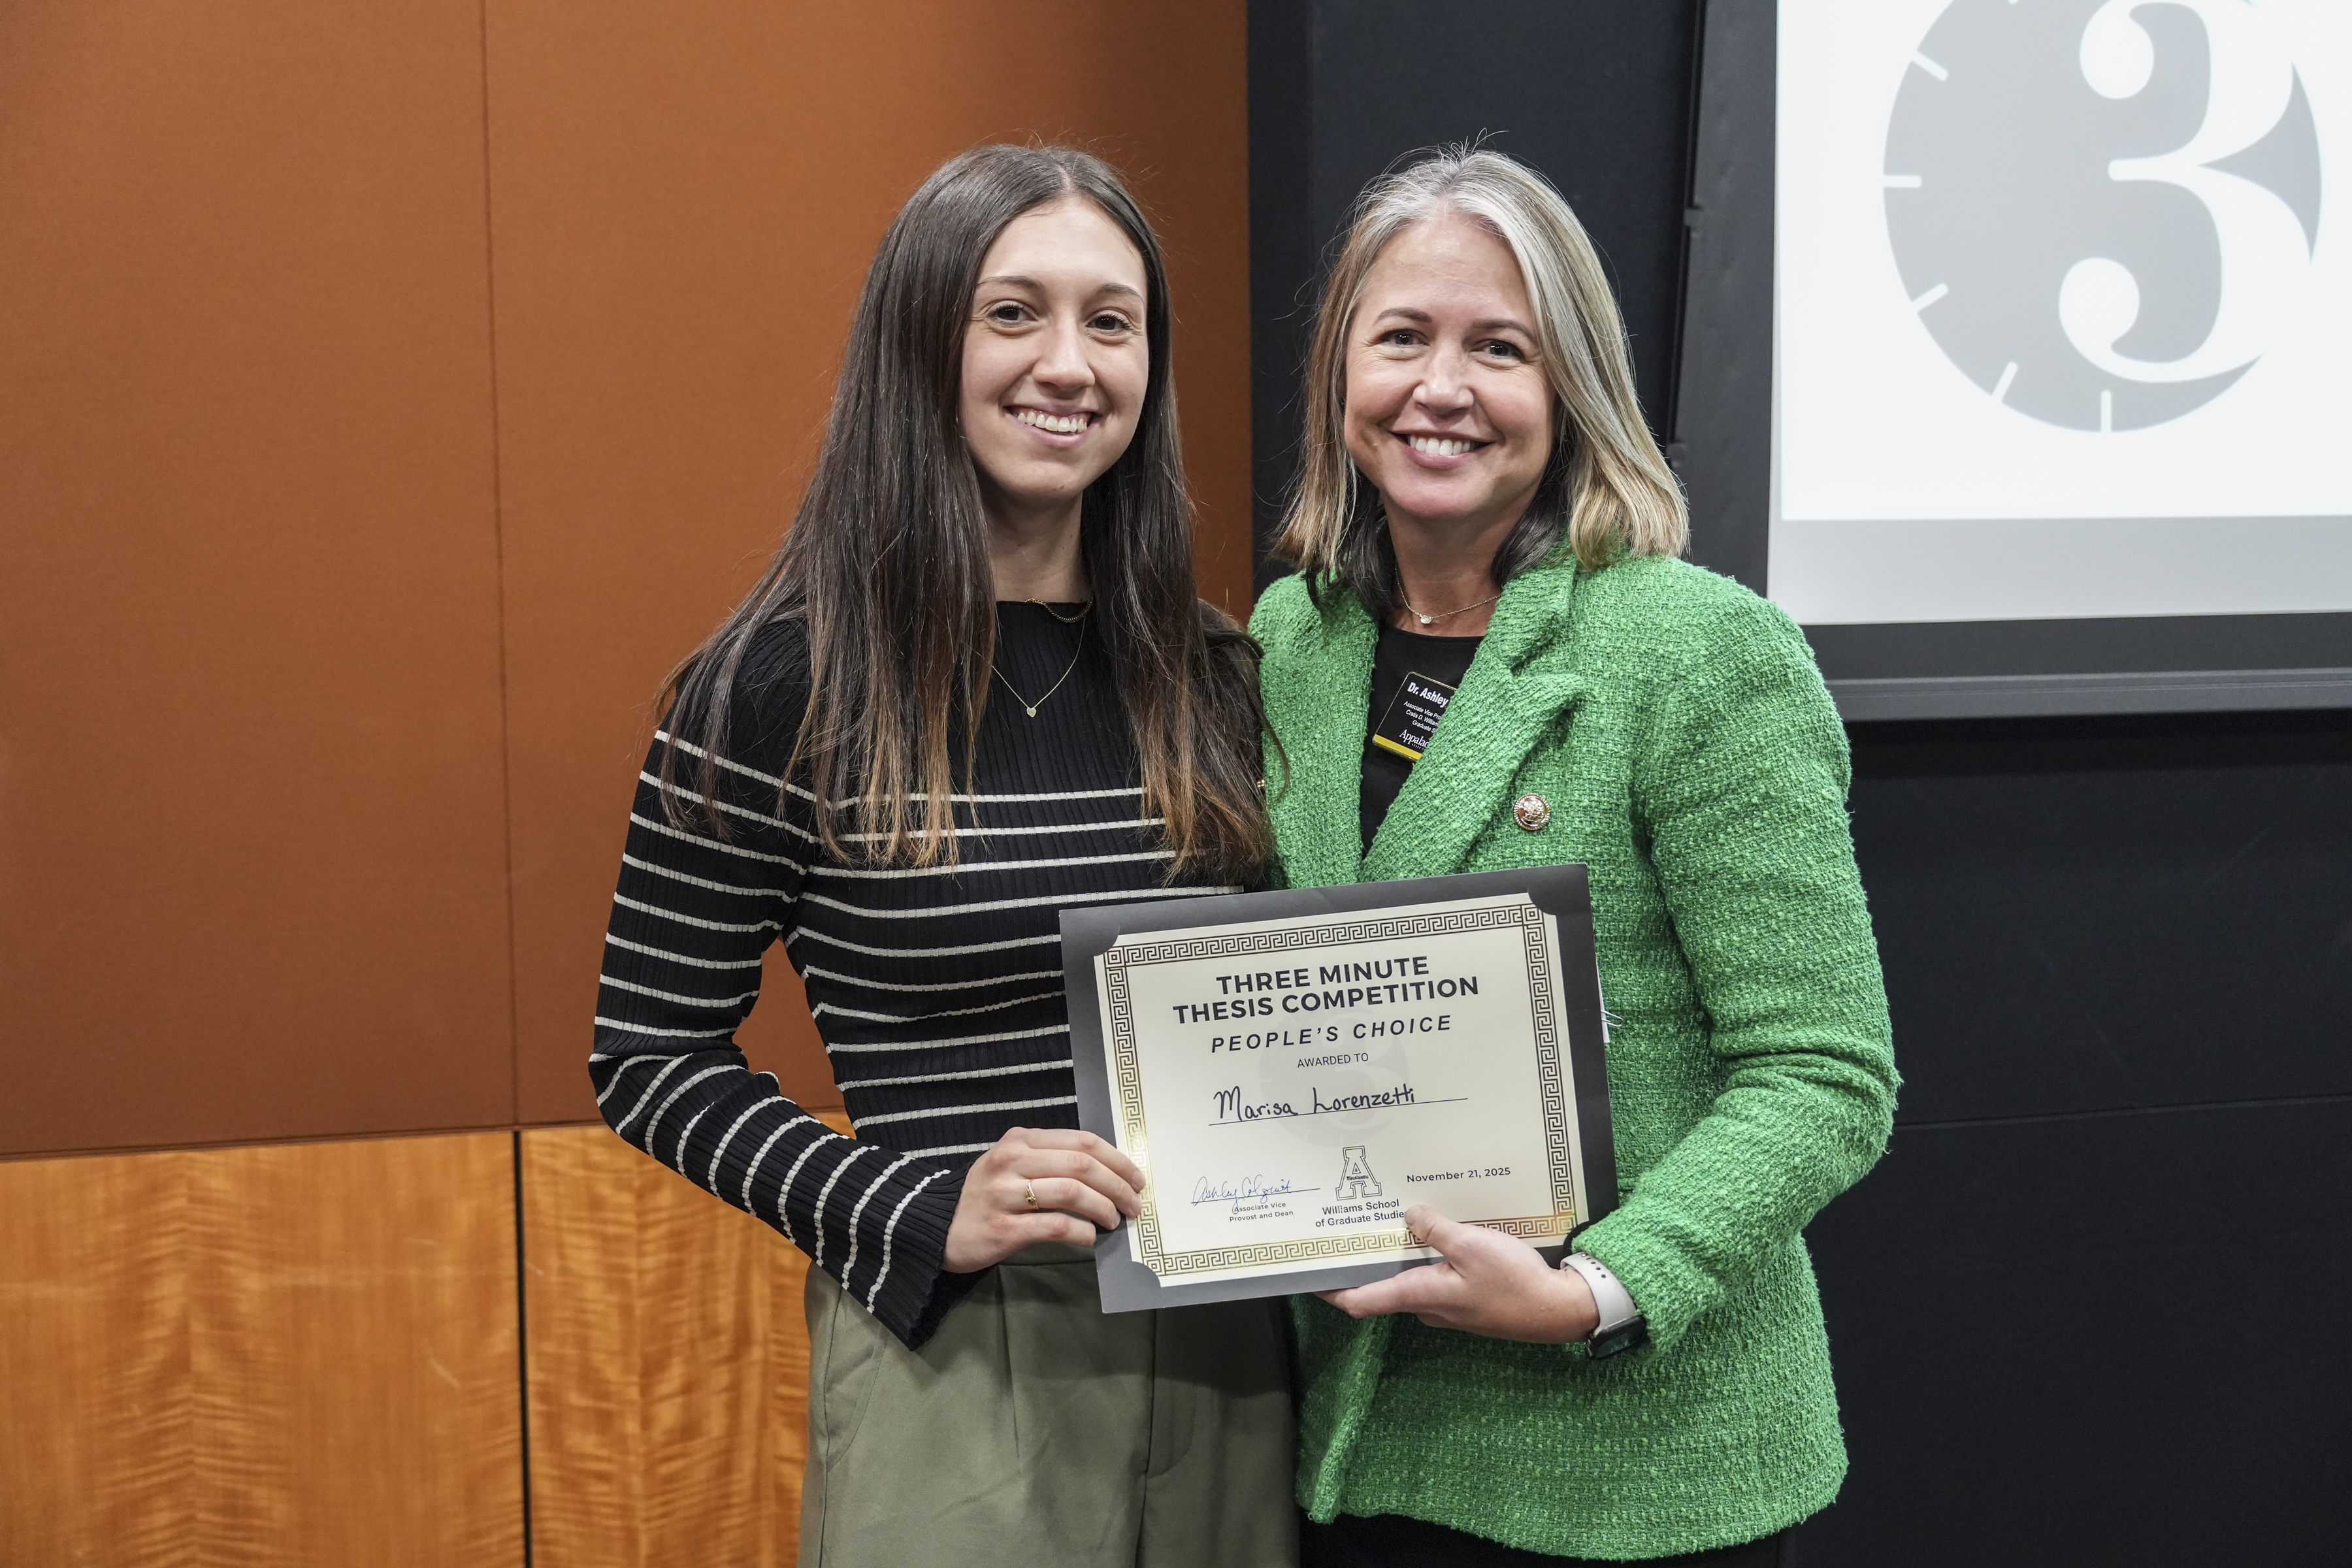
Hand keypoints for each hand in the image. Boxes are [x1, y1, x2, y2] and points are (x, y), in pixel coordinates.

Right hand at [943, 1126, 1145, 1272]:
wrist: (935, 1225)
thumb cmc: (984, 1195)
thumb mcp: (1011, 1163)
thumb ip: (1050, 1159)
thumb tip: (1106, 1173)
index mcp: (1020, 1140)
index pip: (1082, 1142)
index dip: (1117, 1160)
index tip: (1136, 1178)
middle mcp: (1012, 1161)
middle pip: (1082, 1165)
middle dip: (1117, 1185)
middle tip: (1133, 1205)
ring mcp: (1005, 1194)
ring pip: (1072, 1192)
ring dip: (1103, 1208)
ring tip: (1113, 1221)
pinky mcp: (1003, 1228)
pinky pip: (1055, 1226)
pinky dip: (1081, 1232)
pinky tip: (1089, 1238)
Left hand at [1317, 1204, 1599, 1343]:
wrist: (1558, 1311)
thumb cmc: (1513, 1282)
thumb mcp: (1472, 1245)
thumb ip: (1436, 1229)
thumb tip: (1409, 1215)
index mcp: (1419, 1295)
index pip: (1359, 1301)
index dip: (1328, 1290)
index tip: (1304, 1273)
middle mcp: (1426, 1307)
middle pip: (1381, 1287)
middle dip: (1363, 1262)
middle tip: (1345, 1229)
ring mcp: (1446, 1307)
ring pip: (1409, 1281)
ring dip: (1396, 1257)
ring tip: (1384, 1221)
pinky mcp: (1464, 1302)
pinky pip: (1433, 1279)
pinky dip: (1423, 1259)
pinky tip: (1430, 1234)